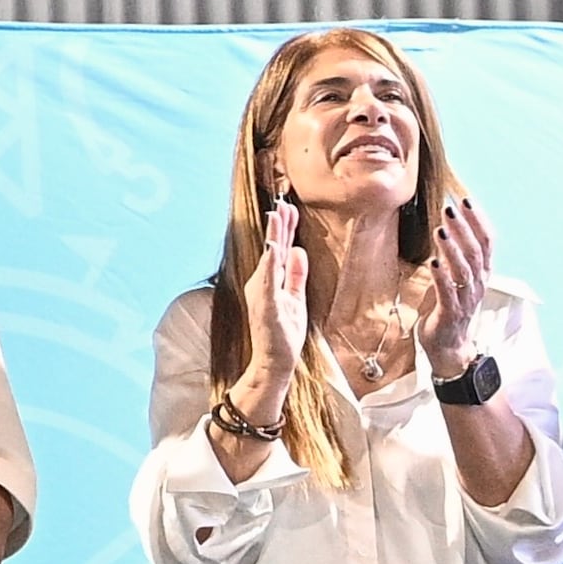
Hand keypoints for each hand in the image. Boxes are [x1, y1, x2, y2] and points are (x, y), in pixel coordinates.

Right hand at [220, 200, 306, 430]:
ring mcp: (263, 294)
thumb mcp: (296, 297)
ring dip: (274, 236)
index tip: (288, 205)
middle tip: (283, 201)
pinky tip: (275, 248)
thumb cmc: (283, 333)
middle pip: (274, 248)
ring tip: (277, 215)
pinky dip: (271, 263)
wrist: (274, 362)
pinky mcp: (267, 306)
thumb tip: (298, 250)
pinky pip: (270, 281)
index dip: (284, 227)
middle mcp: (263, 283)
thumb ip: (296, 274)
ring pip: (270, 258)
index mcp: (272, 281)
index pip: (279, 249)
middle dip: (279, 224)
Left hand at [412, 193, 492, 374]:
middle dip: (463, 228)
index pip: (486, 241)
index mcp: (481, 273)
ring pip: (465, 271)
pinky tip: (433, 262)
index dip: (478, 220)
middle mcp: (478, 284)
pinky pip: (448, 294)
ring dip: (453, 250)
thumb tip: (448, 224)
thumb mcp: (457, 277)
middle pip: (476, 252)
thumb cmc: (450, 307)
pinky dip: (442, 277)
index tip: (465, 199)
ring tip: (441, 231)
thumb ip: (456, 254)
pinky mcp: (451, 314)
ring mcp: (466, 300)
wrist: (450, 347)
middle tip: (450, 209)